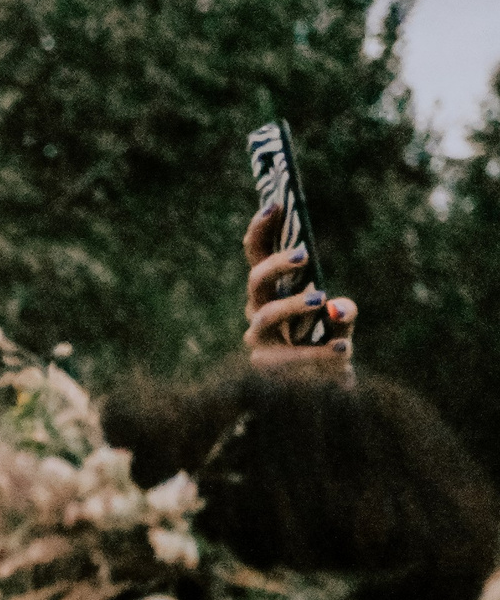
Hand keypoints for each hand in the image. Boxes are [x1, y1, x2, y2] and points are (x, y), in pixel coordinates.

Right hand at [242, 203, 354, 380]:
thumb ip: (344, 313)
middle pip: (255, 282)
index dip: (261, 230)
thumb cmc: (328, 349)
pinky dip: (317, 352)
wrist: (323, 396)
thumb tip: (336, 308)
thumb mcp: (341, 324)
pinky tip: (342, 349)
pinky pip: (288, 356)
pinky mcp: (266, 369)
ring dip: (291, 305)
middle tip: (303, 254)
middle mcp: (257, 314)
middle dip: (275, 265)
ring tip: (321, 299)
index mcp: (271, 293)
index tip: (276, 204)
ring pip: (265, 316)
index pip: (256, 256)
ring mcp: (258, 342)